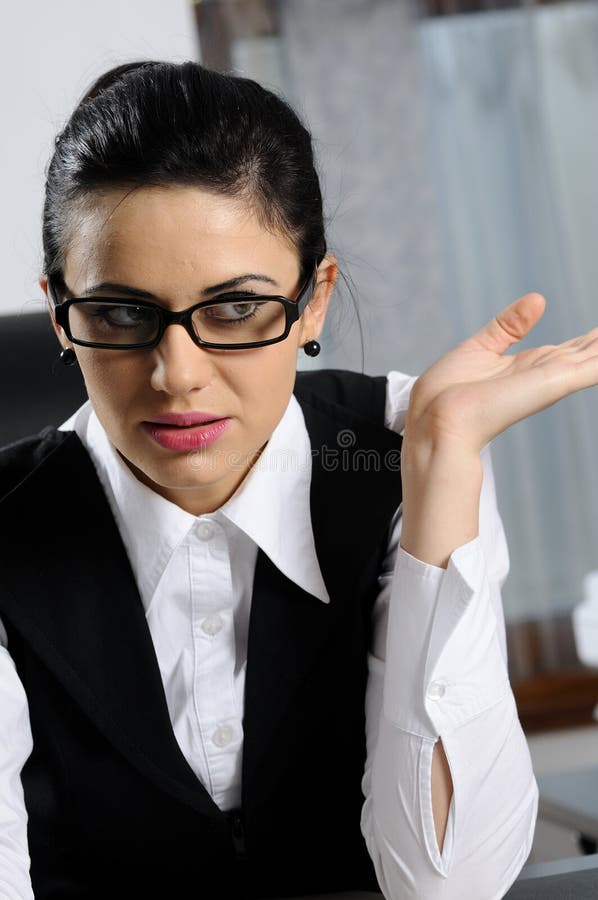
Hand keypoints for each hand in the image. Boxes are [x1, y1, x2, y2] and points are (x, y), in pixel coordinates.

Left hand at [405, 292, 597, 453]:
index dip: (594, 338)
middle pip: (592, 351)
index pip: (573, 349)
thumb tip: (539, 300)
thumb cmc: (446, 392)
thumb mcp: (481, 347)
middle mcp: (546, 373)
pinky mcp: (556, 381)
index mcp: (529, 367)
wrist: (436, 420)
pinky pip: (597, 365)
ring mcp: (554, 378)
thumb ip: (510, 325)